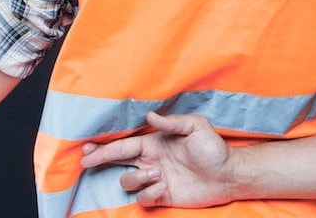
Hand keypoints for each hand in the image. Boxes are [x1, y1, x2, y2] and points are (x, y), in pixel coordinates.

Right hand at [80, 112, 234, 207]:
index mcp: (156, 143)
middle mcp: (152, 160)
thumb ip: (172, 123)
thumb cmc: (213, 148)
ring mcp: (156, 179)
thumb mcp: (196, 127)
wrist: (228, 174)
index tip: (87, 148)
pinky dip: (149, 193)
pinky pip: (143, 198)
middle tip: (87, 161)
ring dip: (137, 178)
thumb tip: (150, 116)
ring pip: (128, 181)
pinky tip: (163, 187)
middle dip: (101, 159)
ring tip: (157, 173)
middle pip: (118, 161)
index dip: (105, 146)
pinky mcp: (162, 196)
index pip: (125, 144)